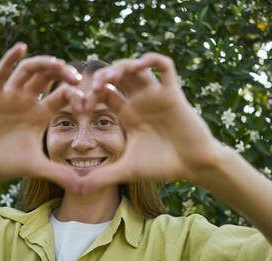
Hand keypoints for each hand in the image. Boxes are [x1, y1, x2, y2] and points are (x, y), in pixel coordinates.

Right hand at [0, 43, 84, 191]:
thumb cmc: (4, 163)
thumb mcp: (36, 168)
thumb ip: (60, 174)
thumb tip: (84, 190)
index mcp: (41, 114)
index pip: (63, 96)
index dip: (77, 95)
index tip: (88, 102)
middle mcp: (28, 100)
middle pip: (49, 77)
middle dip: (64, 74)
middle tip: (78, 78)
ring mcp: (10, 95)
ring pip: (29, 71)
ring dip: (44, 64)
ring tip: (58, 64)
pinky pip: (1, 73)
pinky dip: (10, 59)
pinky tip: (21, 47)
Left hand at [80, 53, 224, 191]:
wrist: (193, 166)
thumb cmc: (162, 167)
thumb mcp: (126, 170)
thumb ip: (102, 178)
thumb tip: (78, 191)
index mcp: (128, 115)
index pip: (104, 94)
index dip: (89, 94)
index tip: (79, 105)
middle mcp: (140, 102)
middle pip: (117, 77)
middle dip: (101, 77)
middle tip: (91, 89)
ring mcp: (155, 95)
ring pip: (136, 68)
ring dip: (121, 66)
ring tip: (109, 77)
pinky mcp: (172, 92)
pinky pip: (164, 66)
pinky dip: (151, 59)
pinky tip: (139, 65)